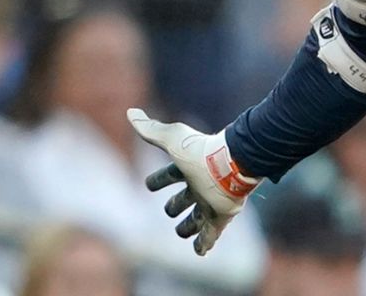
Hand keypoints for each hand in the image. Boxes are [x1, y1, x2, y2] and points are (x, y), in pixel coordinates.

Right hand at [127, 108, 258, 254]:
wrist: (233, 162)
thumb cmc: (201, 151)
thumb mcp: (172, 139)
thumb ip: (151, 129)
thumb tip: (131, 113)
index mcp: (187, 168)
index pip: (168, 176)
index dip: (157, 180)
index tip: (149, 185)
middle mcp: (199, 186)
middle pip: (183, 200)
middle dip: (174, 206)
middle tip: (169, 209)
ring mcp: (211, 202)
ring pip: (197, 218)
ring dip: (188, 226)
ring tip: (182, 232)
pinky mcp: (222, 215)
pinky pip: (211, 233)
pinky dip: (204, 243)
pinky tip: (200, 252)